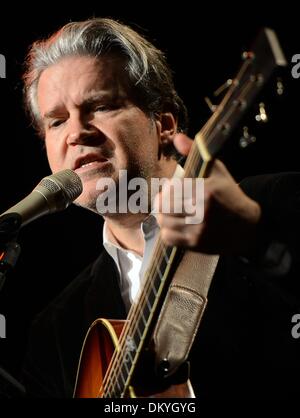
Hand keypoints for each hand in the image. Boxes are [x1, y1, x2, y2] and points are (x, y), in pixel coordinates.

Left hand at [155, 133, 261, 254]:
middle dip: (162, 202)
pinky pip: (169, 239)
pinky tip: (175, 226)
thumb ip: (194, 152)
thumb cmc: (228, 194)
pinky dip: (167, 232)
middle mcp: (202, 211)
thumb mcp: (216, 170)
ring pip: (164, 223)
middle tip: (167, 200)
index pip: (171, 190)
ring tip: (171, 212)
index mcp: (206, 191)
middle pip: (164, 207)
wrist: (247, 226)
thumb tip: (177, 137)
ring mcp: (199, 230)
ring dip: (164, 217)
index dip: (167, 189)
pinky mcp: (196, 244)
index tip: (171, 187)